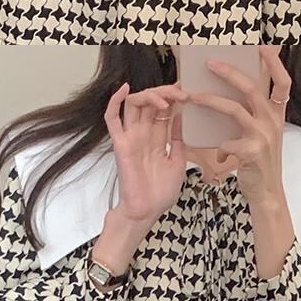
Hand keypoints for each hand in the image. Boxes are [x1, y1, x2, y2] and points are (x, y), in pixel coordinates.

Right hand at [97, 82, 187, 271]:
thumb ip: (178, 139)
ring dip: (150, 94)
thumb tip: (180, 116)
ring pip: (134, 104)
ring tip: (166, 98)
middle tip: (182, 94)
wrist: (147, 211)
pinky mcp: (120, 143)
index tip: (188, 92)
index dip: (174, 97)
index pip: (163, 109)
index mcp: (157, 138)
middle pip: (150, 102)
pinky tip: (125, 89)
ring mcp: (130, 137)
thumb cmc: (160, 192)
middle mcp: (143, 134)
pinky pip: (111, 119)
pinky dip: (115, 101)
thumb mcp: (178, 162)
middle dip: (166, 92)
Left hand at [184, 46, 295, 278]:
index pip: (282, 82)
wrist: (266, 191)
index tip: (262, 44)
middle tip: (209, 63)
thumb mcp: (262, 132)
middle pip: (253, 88)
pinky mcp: (251, 153)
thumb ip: (252, 112)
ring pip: (235, 109)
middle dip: (230, 72)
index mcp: (277, 113)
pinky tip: (213, 150)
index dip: (275, 62)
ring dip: (210, 100)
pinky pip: (226, 141)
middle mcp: (273, 121)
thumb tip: (229, 88)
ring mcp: (264, 136)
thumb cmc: (259, 159)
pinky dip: (216, 143)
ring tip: (192, 95)